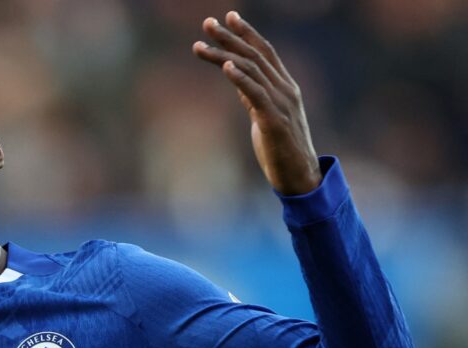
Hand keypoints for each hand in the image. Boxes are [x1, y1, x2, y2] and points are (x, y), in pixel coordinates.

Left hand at [193, 11, 320, 195]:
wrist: (300, 178)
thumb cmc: (281, 149)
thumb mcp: (264, 116)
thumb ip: (253, 95)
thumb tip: (236, 77)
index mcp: (285, 87)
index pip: (266, 52)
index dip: (248, 33)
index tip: (229, 16)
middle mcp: (285, 90)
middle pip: (255, 56)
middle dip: (230, 37)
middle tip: (207, 23)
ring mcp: (282, 104)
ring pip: (251, 71)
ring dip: (225, 54)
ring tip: (201, 44)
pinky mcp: (275, 122)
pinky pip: (256, 94)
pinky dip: (241, 78)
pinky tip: (227, 66)